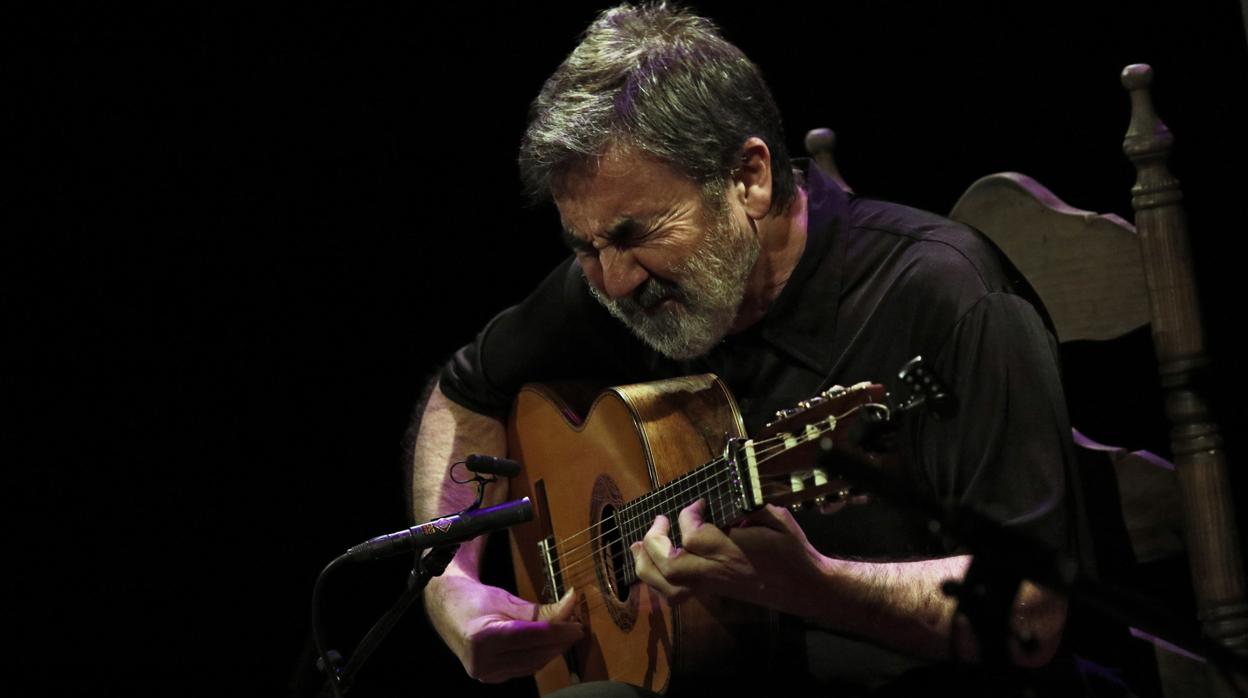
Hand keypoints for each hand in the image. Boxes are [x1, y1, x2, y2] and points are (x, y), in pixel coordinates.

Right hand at [424, 574, 582, 682]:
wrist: (447, 610)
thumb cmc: (474, 599)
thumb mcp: (506, 599)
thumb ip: (539, 609)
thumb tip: (570, 608)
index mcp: (483, 637)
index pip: (532, 636)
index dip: (560, 630)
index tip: (578, 623)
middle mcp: (482, 660)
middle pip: (535, 653)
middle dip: (560, 640)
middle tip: (576, 624)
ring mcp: (485, 673)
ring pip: (533, 664)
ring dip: (553, 650)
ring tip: (566, 632)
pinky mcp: (491, 677)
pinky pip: (525, 668)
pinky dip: (540, 656)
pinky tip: (549, 644)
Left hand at [629, 500, 826, 615]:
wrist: (805, 587)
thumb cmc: (792, 550)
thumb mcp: (777, 517)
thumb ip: (748, 504)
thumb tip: (726, 490)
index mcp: (735, 550)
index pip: (694, 535)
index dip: (688, 514)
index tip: (697, 502)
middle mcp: (719, 571)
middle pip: (672, 565)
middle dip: (655, 542)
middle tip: (659, 521)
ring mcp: (713, 586)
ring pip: (669, 586)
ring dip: (647, 565)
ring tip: (639, 545)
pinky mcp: (712, 593)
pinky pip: (676, 594)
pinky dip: (657, 580)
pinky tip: (652, 563)